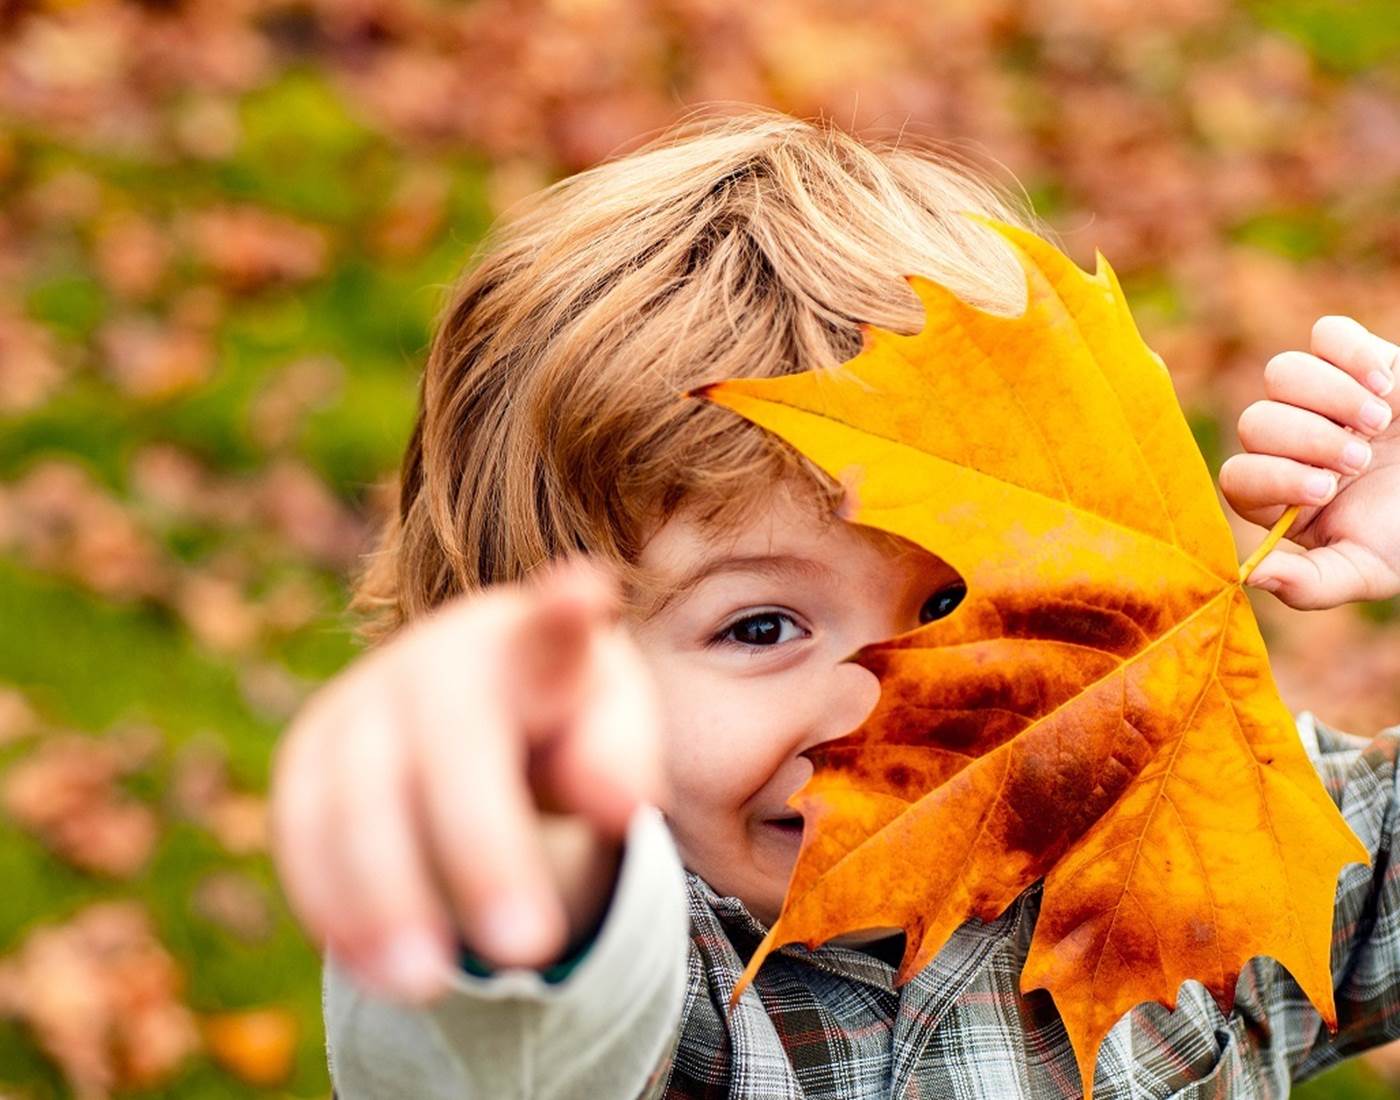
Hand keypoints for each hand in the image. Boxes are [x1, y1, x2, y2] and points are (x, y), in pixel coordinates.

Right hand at [269, 556, 661, 1002]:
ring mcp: (362, 700)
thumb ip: (621, 759)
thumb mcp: (610, 732)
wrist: (476, 708)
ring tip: (429, 986)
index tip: (587, 594)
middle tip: (530, 946)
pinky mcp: (309, 754)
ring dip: (387, 897)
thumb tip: (619, 804)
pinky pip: (301, 829)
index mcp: (532, 642)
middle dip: (484, 848)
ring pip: (356, 795)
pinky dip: (332, 900)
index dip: (564, 612)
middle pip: (451, 742)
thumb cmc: (563, 722)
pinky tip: (374, 967)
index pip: (552, 624)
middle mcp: (438, 657)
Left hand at [1221, 315, 1399, 608]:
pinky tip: (1385, 385)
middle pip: (1256, 422)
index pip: (1239, 477)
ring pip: (1282, 372)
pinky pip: (1327, 335)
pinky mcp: (1356, 359)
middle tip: (1358, 461)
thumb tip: (1251, 577)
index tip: (1325, 490)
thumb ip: (1311, 584)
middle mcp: (1289, 442)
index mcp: (1280, 493)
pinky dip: (1352, 354)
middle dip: (1307, 440)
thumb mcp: (1367, 570)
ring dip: (1328, 397)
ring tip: (1376, 423)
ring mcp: (1320, 397)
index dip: (1273, 478)